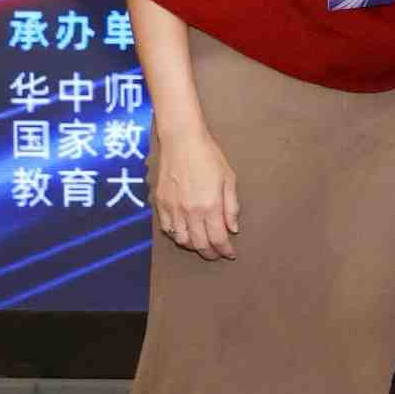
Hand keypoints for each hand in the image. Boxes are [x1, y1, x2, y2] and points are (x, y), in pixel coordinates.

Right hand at [152, 124, 240, 260]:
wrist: (182, 140)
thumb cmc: (208, 155)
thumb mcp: (228, 178)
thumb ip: (231, 206)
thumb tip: (233, 228)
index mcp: (210, 205)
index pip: (218, 239)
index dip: (225, 250)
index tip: (230, 253)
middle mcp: (190, 211)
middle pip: (200, 244)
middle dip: (211, 253)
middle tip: (217, 253)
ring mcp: (173, 208)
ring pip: (182, 240)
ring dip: (193, 246)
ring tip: (201, 243)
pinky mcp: (161, 203)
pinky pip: (167, 228)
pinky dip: (176, 235)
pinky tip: (184, 232)